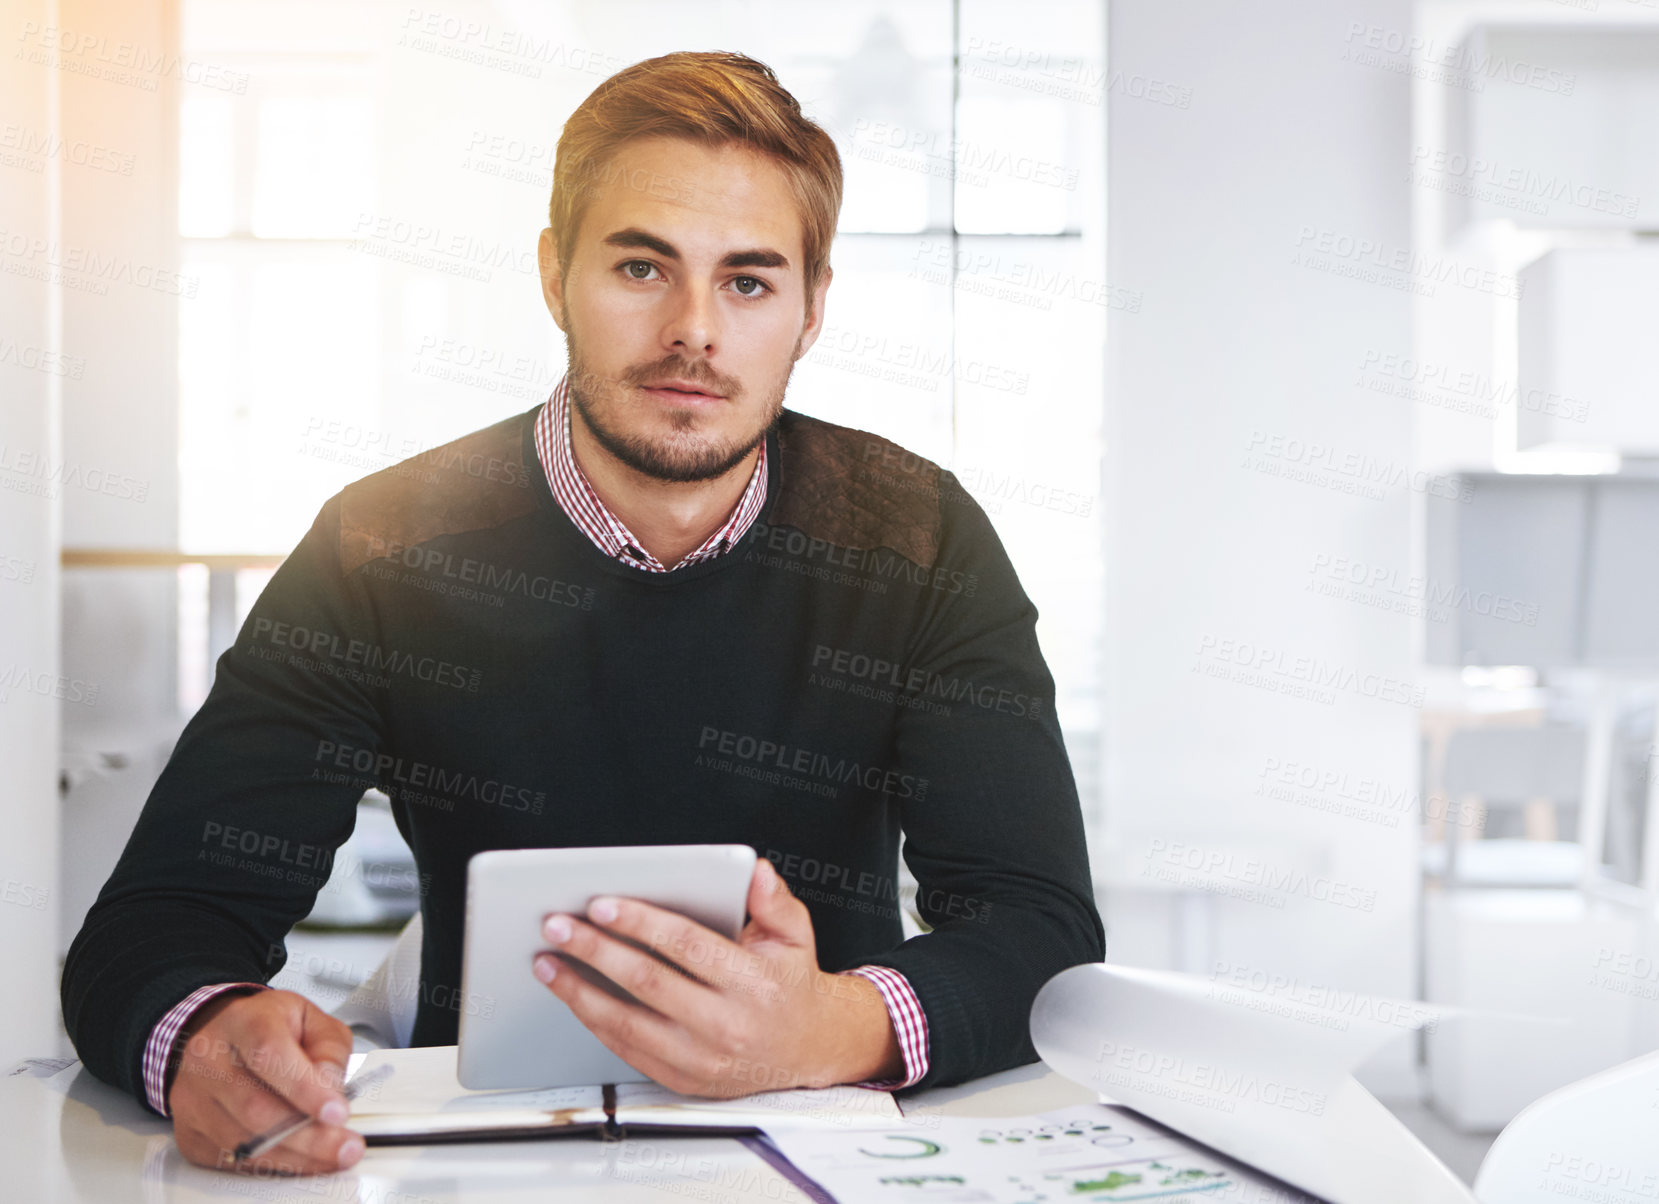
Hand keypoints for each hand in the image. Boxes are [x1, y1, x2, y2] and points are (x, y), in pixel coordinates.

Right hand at [168, 988, 363, 1174]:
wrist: (211, 1034)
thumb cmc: (264, 1027)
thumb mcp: (309, 1019)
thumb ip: (329, 1049)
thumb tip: (332, 1090)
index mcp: (244, 1022)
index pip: (270, 1055)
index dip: (305, 1088)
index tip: (337, 1112)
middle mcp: (209, 1060)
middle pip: (256, 1108)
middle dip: (308, 1136)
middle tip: (345, 1147)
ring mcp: (194, 1100)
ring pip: (244, 1142)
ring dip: (295, 1156)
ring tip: (332, 1155)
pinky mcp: (190, 1133)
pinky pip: (232, 1160)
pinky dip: (273, 1164)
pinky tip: (301, 1158)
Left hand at [533, 857, 902, 1096]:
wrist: (807, 1048)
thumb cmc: (790, 984)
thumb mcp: (795, 933)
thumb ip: (772, 899)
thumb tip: (755, 871)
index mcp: (751, 983)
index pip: (686, 946)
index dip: (640, 923)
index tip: (601, 904)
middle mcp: (725, 1024)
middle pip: (646, 982)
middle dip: (595, 950)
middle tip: (558, 926)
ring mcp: (702, 1059)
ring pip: (626, 1022)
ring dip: (579, 991)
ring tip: (548, 963)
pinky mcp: (684, 1080)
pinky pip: (627, 1050)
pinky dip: (594, 1022)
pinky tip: (574, 996)